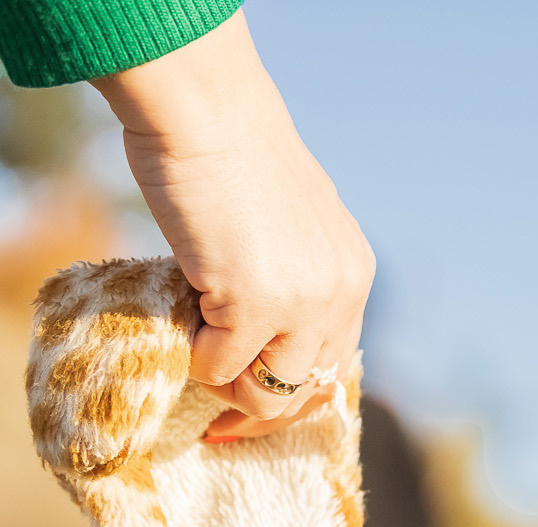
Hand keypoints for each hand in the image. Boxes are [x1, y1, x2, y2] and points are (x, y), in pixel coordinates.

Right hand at [92, 12, 372, 440]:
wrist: (206, 110)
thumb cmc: (230, 154)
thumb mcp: (286, 223)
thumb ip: (293, 274)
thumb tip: (264, 333)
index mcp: (354, 274)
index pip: (335, 363)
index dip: (292, 390)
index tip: (249, 403)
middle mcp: (341, 294)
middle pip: (307, 391)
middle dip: (260, 406)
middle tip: (215, 404)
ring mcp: (303, 303)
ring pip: (268, 394)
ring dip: (225, 383)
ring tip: (196, 342)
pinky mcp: (255, 304)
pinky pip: (220, 368)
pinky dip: (194, 356)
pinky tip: (183, 311)